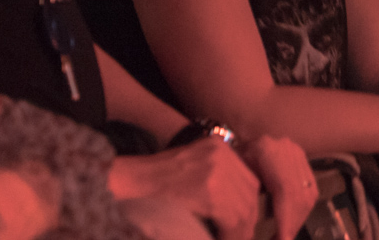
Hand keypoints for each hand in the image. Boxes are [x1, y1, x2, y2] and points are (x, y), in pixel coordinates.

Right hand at [106, 139, 262, 239]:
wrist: (128, 184)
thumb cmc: (155, 184)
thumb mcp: (192, 170)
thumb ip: (218, 182)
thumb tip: (243, 212)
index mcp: (219, 147)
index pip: (249, 181)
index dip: (248, 207)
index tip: (242, 226)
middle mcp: (222, 153)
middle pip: (250, 194)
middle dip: (246, 221)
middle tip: (238, 237)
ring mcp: (217, 169)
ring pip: (243, 209)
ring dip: (239, 231)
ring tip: (227, 239)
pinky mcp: (209, 188)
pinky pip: (232, 218)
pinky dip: (229, 234)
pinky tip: (220, 239)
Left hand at [237, 136, 319, 239]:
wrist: (241, 144)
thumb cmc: (230, 161)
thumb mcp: (231, 174)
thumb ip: (243, 196)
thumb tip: (249, 225)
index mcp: (266, 150)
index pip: (285, 189)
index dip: (286, 218)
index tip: (282, 238)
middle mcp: (286, 150)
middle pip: (299, 194)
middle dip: (292, 224)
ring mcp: (297, 155)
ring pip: (307, 195)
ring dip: (298, 220)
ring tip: (285, 234)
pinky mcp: (303, 161)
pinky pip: (310, 191)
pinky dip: (301, 212)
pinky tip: (291, 223)